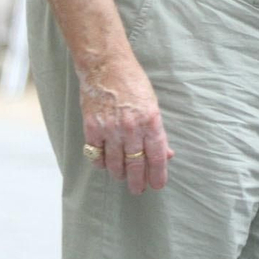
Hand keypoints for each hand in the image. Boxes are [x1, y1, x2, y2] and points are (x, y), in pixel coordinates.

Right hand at [78, 51, 172, 194]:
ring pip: (115, 163)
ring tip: (123, 179)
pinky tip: (105, 165)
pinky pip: (95, 154)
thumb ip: (157, 131)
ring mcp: (110, 129)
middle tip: (139, 190)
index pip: (157, 155)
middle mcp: (131, 128)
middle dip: (138, 181)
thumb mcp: (153, 104)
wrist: (106, 68)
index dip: (158, 173)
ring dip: (120, 174)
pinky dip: (100, 163)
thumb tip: (167, 154)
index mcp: (151, 120)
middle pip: (136, 164)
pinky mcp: (91, 128)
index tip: (158, 185)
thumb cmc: (134, 84)